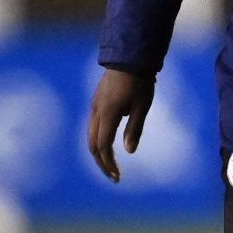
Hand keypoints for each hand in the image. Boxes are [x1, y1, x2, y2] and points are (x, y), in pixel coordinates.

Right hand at [88, 69, 154, 183]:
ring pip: (91, 135)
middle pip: (92, 144)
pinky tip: (110, 143)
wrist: (129, 56)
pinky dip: (99, 139)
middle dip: (102, 162)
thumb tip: (129, 152)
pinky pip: (93, 125)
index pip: (102, 146)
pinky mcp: (97, 100)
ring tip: (111, 163)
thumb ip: (134, 129)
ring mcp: (94, 105)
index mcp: (107, 114)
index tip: (117, 176)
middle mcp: (96, 111)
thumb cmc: (139, 82)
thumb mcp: (141, 107)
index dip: (108, 163)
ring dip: (99, 151)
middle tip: (114, 175)